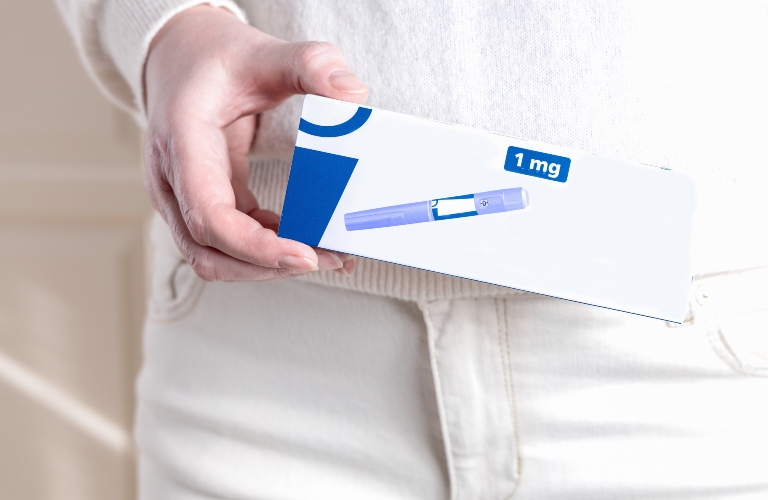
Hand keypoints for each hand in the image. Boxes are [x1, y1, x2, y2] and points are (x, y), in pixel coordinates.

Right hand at [144, 5, 366, 280]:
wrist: (179, 56)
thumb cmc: (214, 57)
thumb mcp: (264, 51)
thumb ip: (310, 64)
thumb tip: (354, 97)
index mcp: (181, 139)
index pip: (209, 216)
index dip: (256, 246)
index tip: (306, 254)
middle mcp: (170, 178)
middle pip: (208, 250)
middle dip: (269, 265)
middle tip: (330, 258)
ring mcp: (180, 196)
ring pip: (214, 257)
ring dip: (268, 266)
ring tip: (325, 255)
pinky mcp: (199, 204)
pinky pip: (227, 243)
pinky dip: (265, 251)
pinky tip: (305, 241)